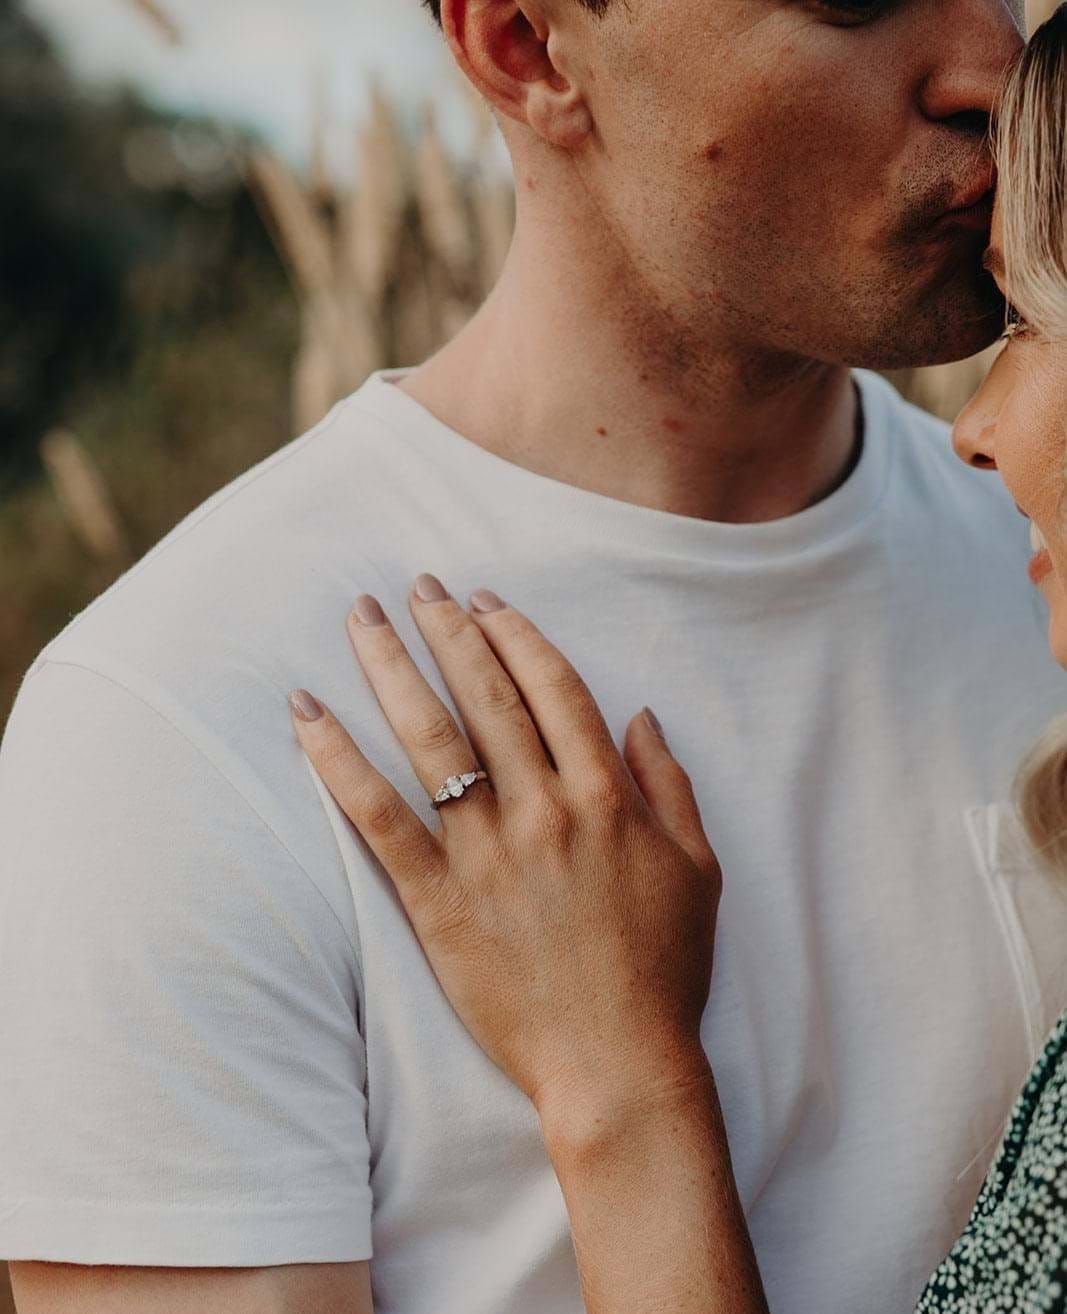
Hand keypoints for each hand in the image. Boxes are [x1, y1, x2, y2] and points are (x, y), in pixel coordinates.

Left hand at [288, 574, 720, 1118]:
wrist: (618, 1065)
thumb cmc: (664, 969)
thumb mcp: (698, 869)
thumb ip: (672, 784)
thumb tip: (641, 714)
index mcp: (607, 798)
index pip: (554, 689)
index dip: (517, 635)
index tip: (487, 600)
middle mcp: (544, 810)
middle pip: (488, 697)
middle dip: (451, 629)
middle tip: (418, 584)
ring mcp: (487, 854)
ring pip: (430, 739)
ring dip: (392, 668)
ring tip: (362, 616)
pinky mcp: (438, 901)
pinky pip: (379, 819)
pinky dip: (338, 763)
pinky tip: (308, 714)